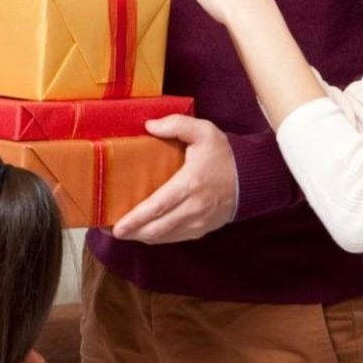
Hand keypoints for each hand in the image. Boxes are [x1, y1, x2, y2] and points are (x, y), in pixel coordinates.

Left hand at [111, 116, 237, 243]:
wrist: (253, 177)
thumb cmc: (224, 154)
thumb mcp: (204, 131)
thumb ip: (176, 124)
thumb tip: (149, 126)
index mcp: (191, 184)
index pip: (158, 206)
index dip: (136, 219)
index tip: (117, 227)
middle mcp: (194, 208)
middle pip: (157, 228)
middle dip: (132, 233)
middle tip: (109, 230)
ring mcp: (199, 222)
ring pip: (164, 237)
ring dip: (141, 237)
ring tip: (121, 232)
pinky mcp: (201, 230)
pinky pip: (174, 238)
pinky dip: (156, 238)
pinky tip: (142, 232)